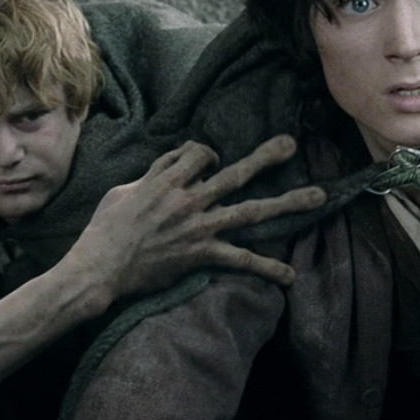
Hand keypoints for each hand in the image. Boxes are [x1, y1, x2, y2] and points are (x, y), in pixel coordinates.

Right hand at [70, 135, 324, 298]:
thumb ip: (152, 174)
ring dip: (288, 202)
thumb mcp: (124, 189)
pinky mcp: (202, 254)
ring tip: (318, 196)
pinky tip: (289, 275)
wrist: (102, 265)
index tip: (207, 163)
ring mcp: (200, 226)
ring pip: (251, 210)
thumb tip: (172, 164)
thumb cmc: (106, 227)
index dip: (207, 154)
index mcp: (168, 179)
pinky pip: (241, 259)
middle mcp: (190, 198)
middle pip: (236, 172)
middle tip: (291, 144)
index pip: (201, 153)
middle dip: (266, 157)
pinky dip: (266, 268)